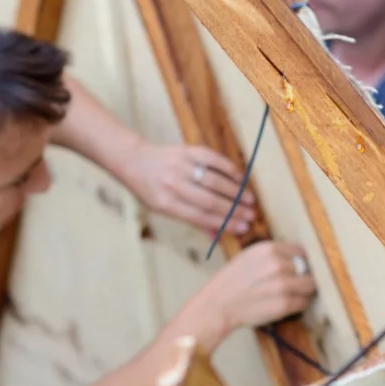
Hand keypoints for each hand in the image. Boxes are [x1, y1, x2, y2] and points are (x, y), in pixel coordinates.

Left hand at [122, 142, 255, 236]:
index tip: (243, 228)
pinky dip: (228, 169)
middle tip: (250, 215)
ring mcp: (180, 166)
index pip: (200, 216)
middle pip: (209, 200)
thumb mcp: (162, 209)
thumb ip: (190, 219)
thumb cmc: (150, 189)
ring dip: (235, 191)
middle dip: (233, 210)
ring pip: (213, 181)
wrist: (134, 160)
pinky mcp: (186, 150)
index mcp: (165, 204)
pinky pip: (212, 159)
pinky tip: (240, 178)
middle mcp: (172, 185)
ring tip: (249, 200)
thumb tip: (217, 235)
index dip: (224, 223)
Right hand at [178, 241, 315, 347]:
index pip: (302, 251)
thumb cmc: (232, 282)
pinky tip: (285, 304)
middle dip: (305, 276)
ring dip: (304, 291)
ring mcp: (282, 285)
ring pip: (310, 286)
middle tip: (297, 284)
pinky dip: (298, 305)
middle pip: (308, 268)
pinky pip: (303, 303)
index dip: (303, 261)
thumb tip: (299, 259)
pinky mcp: (284, 304)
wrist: (218, 305)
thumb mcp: (250, 256)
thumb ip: (274, 255)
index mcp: (268, 249)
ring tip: (291, 294)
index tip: (301, 268)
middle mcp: (277, 264)